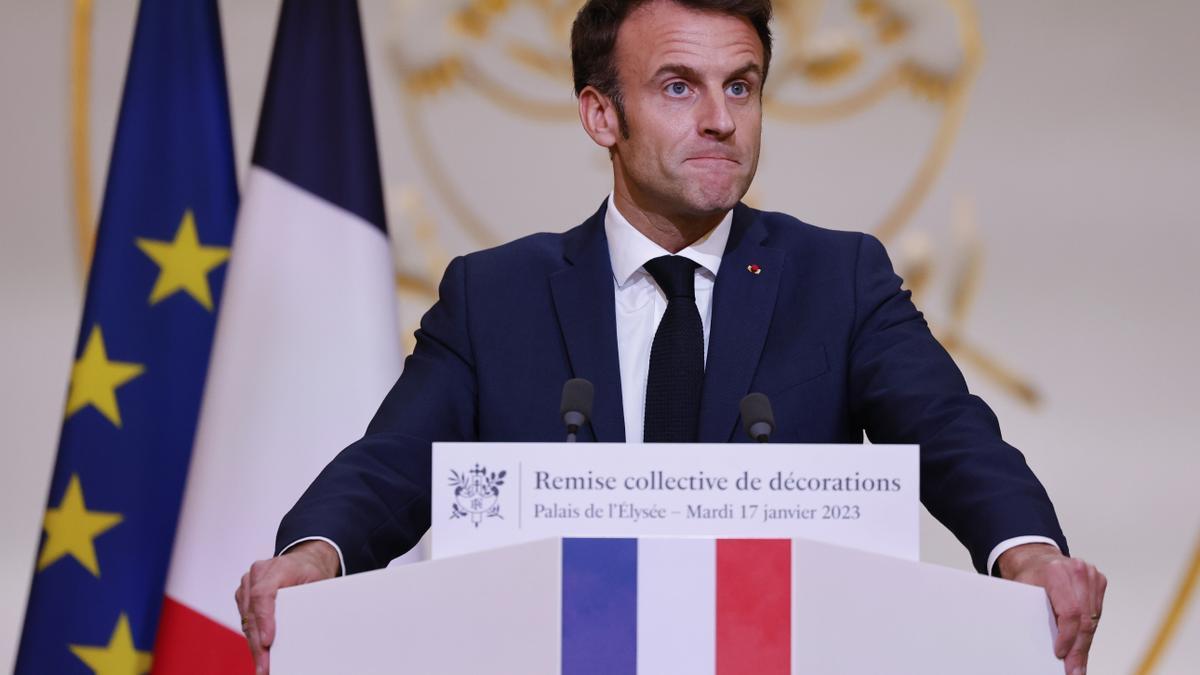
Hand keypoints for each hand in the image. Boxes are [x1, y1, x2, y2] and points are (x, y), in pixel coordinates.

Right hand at [234, 540, 340, 673]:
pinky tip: (260, 653)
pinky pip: (246, 620)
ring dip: (254, 644)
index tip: (268, 642)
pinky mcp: (244, 596)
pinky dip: (253, 637)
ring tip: (263, 665)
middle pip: (253, 613)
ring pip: (247, 620)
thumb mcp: (318, 581)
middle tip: (264, 666)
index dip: (264, 620)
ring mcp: (248, 585)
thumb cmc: (311, 570)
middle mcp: (257, 574)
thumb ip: (310, 600)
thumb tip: (309, 627)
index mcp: (276, 568)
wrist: (305, 559)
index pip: (263, 594)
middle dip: (258, 643)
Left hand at [998, 543, 1106, 674]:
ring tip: (1078, 664)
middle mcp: (1077, 571)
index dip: (1067, 637)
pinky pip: (1096, 613)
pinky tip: (1081, 645)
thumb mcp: (1021, 590)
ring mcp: (1091, 575)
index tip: (1061, 654)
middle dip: (1079, 649)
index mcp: (1056, 572)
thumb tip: (1033, 642)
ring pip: (1093, 619)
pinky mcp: (1099, 581)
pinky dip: (1088, 631)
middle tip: (1074, 670)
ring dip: (1085, 643)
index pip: (1070, 612)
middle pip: (1085, 619)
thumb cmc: (1028, 575)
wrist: (1037, 558)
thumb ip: (1031, 611)